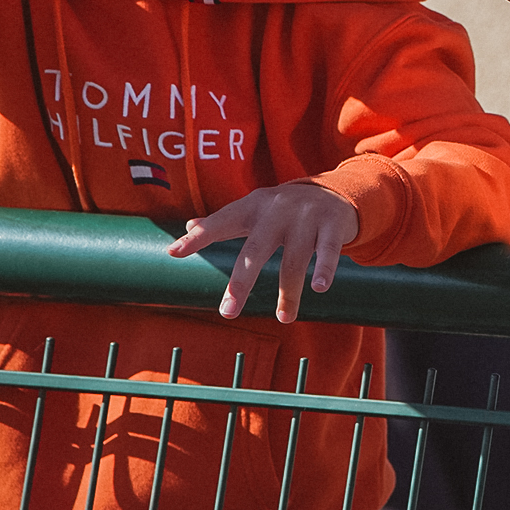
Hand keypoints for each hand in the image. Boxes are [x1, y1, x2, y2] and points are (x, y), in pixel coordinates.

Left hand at [166, 182, 359, 323]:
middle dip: (241, 282)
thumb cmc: (284, 209)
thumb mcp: (253, 210)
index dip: (198, 236)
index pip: (221, 221)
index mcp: (253, 207)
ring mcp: (306, 217)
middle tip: (228, 313)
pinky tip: (319, 287)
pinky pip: (328, 250)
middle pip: (255, 249)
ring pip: (293, 259)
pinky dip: (324, 269)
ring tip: (284, 318)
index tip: (174, 252)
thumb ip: (221, 222)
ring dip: (288, 293)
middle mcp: (277, 210)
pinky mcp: (332, 225)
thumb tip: (184, 231)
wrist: (334, 191)